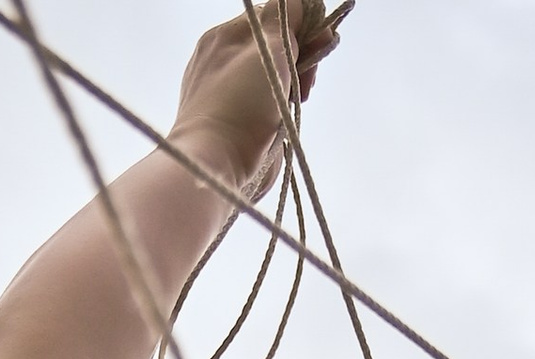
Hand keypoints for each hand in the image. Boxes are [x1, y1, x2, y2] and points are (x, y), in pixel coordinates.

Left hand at [171, 1, 347, 195]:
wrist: (216, 166)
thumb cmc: (240, 104)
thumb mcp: (269, 46)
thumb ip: (286, 18)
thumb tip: (302, 6)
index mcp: (228, 35)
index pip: (277, 13)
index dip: (304, 26)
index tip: (318, 46)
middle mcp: (226, 59)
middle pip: (277, 44)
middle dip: (301, 57)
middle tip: (307, 81)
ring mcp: (230, 92)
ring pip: (276, 75)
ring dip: (295, 84)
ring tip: (297, 101)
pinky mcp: (239, 123)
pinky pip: (269, 103)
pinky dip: (282, 107)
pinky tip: (285, 119)